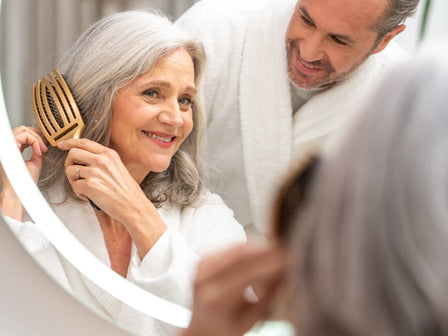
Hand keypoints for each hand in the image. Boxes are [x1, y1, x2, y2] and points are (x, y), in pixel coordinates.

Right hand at [0, 126, 47, 220]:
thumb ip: (36, 151)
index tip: (44, 145)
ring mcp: (6, 147)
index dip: (34, 135)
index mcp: (11, 150)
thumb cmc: (25, 182)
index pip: (21, 134)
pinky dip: (34, 142)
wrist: (20, 192)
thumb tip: (42, 144)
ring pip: (22, 130)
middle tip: (44, 147)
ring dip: (36, 139)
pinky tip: (38, 152)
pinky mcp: (8, 148)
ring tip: (42, 150)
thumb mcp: (35, 162)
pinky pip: (23, 136)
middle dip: (36, 135)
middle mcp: (7, 147)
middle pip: (21, 129)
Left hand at [58, 138, 165, 257]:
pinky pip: (74, 186)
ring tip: (84, 188)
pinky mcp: (90, 185)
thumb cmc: (127, 191)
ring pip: (70, 171)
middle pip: (72, 153)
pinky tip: (88, 195)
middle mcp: (102, 160)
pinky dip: (78, 192)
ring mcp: (95, 172)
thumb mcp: (118, 167)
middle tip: (74, 173)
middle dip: (69, 164)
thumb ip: (103, 160)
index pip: (84, 142)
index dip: (69, 142)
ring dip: (74, 181)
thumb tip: (85, 158)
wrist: (133, 206)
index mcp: (109, 154)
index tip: (62, 144)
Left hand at [182, 243, 287, 335]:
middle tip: (285, 251)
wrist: (201, 328)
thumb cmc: (227, 328)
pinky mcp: (203, 260)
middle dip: (266, 251)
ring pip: (236, 249)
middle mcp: (205, 279)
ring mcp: (201, 267)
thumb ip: (268, 294)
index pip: (247, 274)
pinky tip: (260, 254)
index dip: (269, 263)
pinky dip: (248, 249)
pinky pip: (229, 249)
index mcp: (216, 299)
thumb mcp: (251, 318)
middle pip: (241, 256)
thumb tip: (286, 270)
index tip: (288, 259)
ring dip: (258, 248)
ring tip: (276, 252)